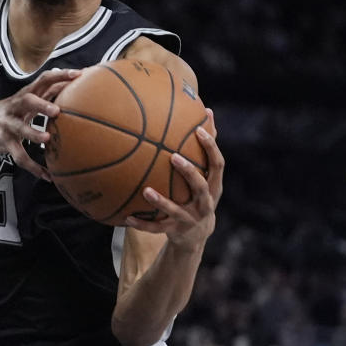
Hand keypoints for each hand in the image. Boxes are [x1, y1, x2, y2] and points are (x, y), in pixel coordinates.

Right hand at [0, 69, 79, 178]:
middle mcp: (16, 106)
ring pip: (20, 128)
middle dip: (42, 105)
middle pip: (27, 100)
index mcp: (26, 94)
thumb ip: (47, 93)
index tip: (78, 74)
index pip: (43, 79)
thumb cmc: (11, 110)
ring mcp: (8, 123)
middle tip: (56, 111)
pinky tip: (46, 175)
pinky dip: (33, 167)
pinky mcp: (4, 141)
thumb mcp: (27, 100)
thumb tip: (74, 86)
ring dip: (33, 134)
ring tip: (46, 140)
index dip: (60, 75)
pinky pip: (19, 155)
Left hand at [123, 109, 223, 251]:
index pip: (217, 165)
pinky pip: (156, 229)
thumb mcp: (207, 176)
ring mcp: (190, 219)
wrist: (196, 235)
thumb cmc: (199, 194)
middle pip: (200, 187)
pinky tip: (127, 218)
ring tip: (145, 190)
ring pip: (175, 211)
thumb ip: (206, 148)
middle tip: (173, 156)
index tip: (199, 131)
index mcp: (213, 187)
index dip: (211, 148)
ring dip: (161, 201)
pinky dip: (142, 225)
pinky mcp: (175, 231)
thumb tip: (207, 111)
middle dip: (188, 172)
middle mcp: (204, 204)